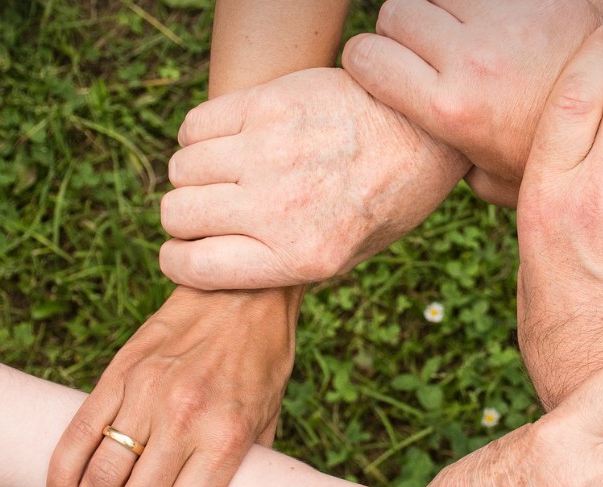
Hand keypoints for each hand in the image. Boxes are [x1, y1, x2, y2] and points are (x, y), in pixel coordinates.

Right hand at [46, 286, 301, 486]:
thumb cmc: (262, 360)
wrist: (243, 292)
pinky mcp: (118, 374)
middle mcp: (182, 419)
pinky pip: (76, 436)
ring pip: (98, 479)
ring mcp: (145, 394)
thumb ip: (242, 467)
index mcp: (225, 437)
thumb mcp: (268, 419)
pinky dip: (60, 479)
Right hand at [159, 67, 468, 289]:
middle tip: (211, 210)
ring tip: (226, 173)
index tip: (185, 251)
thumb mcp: (348, 256)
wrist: (425, 131)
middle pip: (178, 214)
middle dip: (185, 218)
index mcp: (301, 257)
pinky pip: (196, 125)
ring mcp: (271, 152)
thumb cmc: (387, 199)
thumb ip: (283, 266)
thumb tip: (219, 266)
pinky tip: (229, 140)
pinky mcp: (269, 104)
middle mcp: (280, 208)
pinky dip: (200, 136)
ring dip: (194, 175)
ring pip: (181, 168)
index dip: (179, 261)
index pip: (193, 267)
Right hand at [342, 0, 602, 205]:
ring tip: (460, 35)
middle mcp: (468, 59)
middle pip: (396, 12)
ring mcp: (501, 21)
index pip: (365, 56)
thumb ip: (449, 163)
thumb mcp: (493, 179)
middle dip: (401, 30)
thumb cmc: (552, 157)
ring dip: (438, 8)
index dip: (365, 60)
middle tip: (425, 53)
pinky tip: (491, 22)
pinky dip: (472, 2)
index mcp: (448, 108)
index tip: (380, 69)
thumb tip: (421, 156)